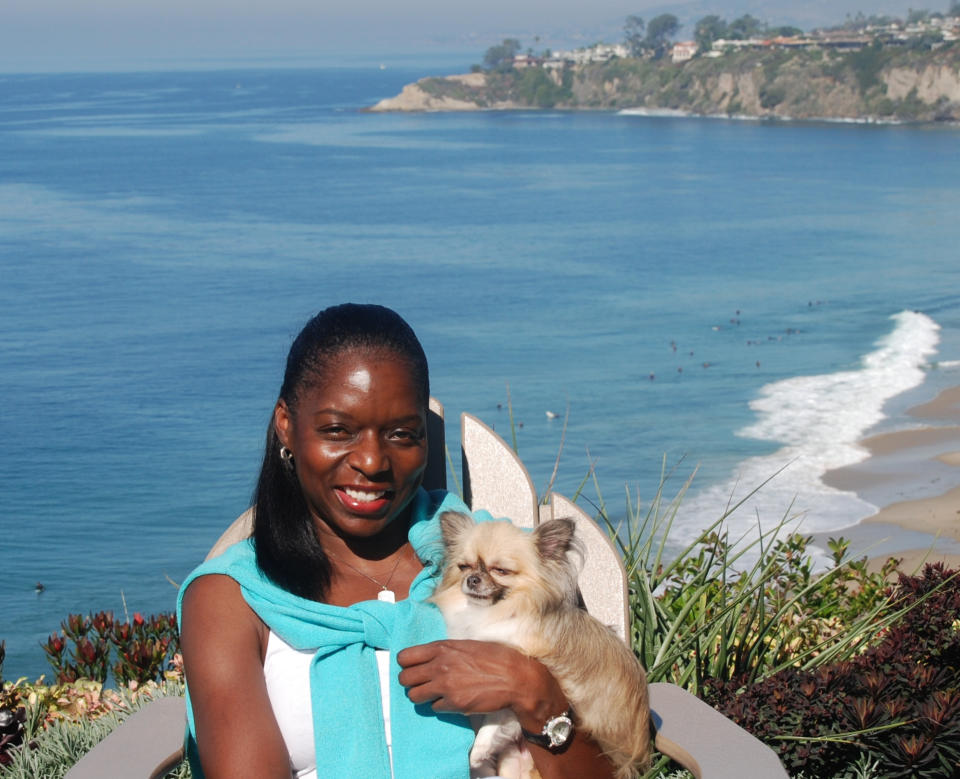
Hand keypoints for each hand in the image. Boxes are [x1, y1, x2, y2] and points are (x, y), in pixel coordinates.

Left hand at [397, 639, 566, 730]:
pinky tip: (452, 700)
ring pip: (414, 696)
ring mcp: (445, 687)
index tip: (413, 667)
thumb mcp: (467, 645)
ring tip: (434, 693)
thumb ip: (446, 651)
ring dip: (422, 696)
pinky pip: (433, 708)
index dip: (406, 664)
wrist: (515, 678)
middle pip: (404, 679)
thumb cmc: (495, 657)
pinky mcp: (453, 704)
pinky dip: (440, 705)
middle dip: (411, 682)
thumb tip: (432, 657)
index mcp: (442, 648)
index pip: (404, 657)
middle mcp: (439, 666)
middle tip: (422, 683)